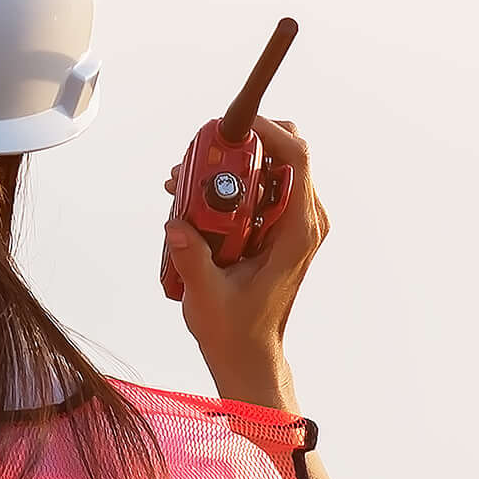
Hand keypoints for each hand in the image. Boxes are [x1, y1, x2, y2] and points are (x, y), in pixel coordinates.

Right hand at [163, 116, 327, 411]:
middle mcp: (303, 222)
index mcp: (297, 233)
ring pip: (269, 169)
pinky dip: (229, 186)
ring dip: (229, 167)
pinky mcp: (277, 229)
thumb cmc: (237, 328)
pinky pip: (260, 189)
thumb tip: (175, 222)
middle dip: (241, 147)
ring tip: (185, 185)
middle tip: (199, 160)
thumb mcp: (208, 294)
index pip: (297, 161)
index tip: (234, 127)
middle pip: (286, 155)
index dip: (270, 132)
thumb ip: (192, 257)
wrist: (247, 352)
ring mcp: (292, 224)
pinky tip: (193, 202)